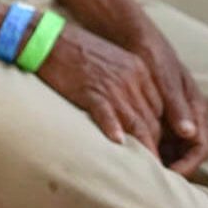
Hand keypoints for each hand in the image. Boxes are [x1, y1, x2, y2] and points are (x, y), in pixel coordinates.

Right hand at [37, 24, 163, 154]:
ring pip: (137, 123)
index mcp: (140, 70)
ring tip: (144, 169)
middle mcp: (132, 79)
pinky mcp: (90, 91)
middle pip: (153, 119)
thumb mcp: (111, 62)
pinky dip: (114, 130)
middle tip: (153, 166)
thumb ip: (127, 83)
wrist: (48, 39)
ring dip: (143, 148)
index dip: (159, 131)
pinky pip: (107, 115)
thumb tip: (132, 110)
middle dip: (154, 145)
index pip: (160, 108)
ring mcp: (112, 85)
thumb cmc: (76, 52)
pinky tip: (118, 143)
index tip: (155, 147)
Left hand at [130, 29, 207, 176]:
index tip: (169, 176)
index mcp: (195, 108)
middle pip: (185, 153)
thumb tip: (189, 133)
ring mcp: (170, 115)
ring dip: (158, 160)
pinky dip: (147, 148)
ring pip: (169, 148)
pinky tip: (129, 154)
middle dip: (172, 168)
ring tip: (139, 172)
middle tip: (150, 180)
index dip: (187, 166)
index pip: (200, 147)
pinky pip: (155, 138)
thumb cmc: (153, 55)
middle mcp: (186, 115)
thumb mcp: (165, 79)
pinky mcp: (154, 114)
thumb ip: (176, 105)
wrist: (133, 37)